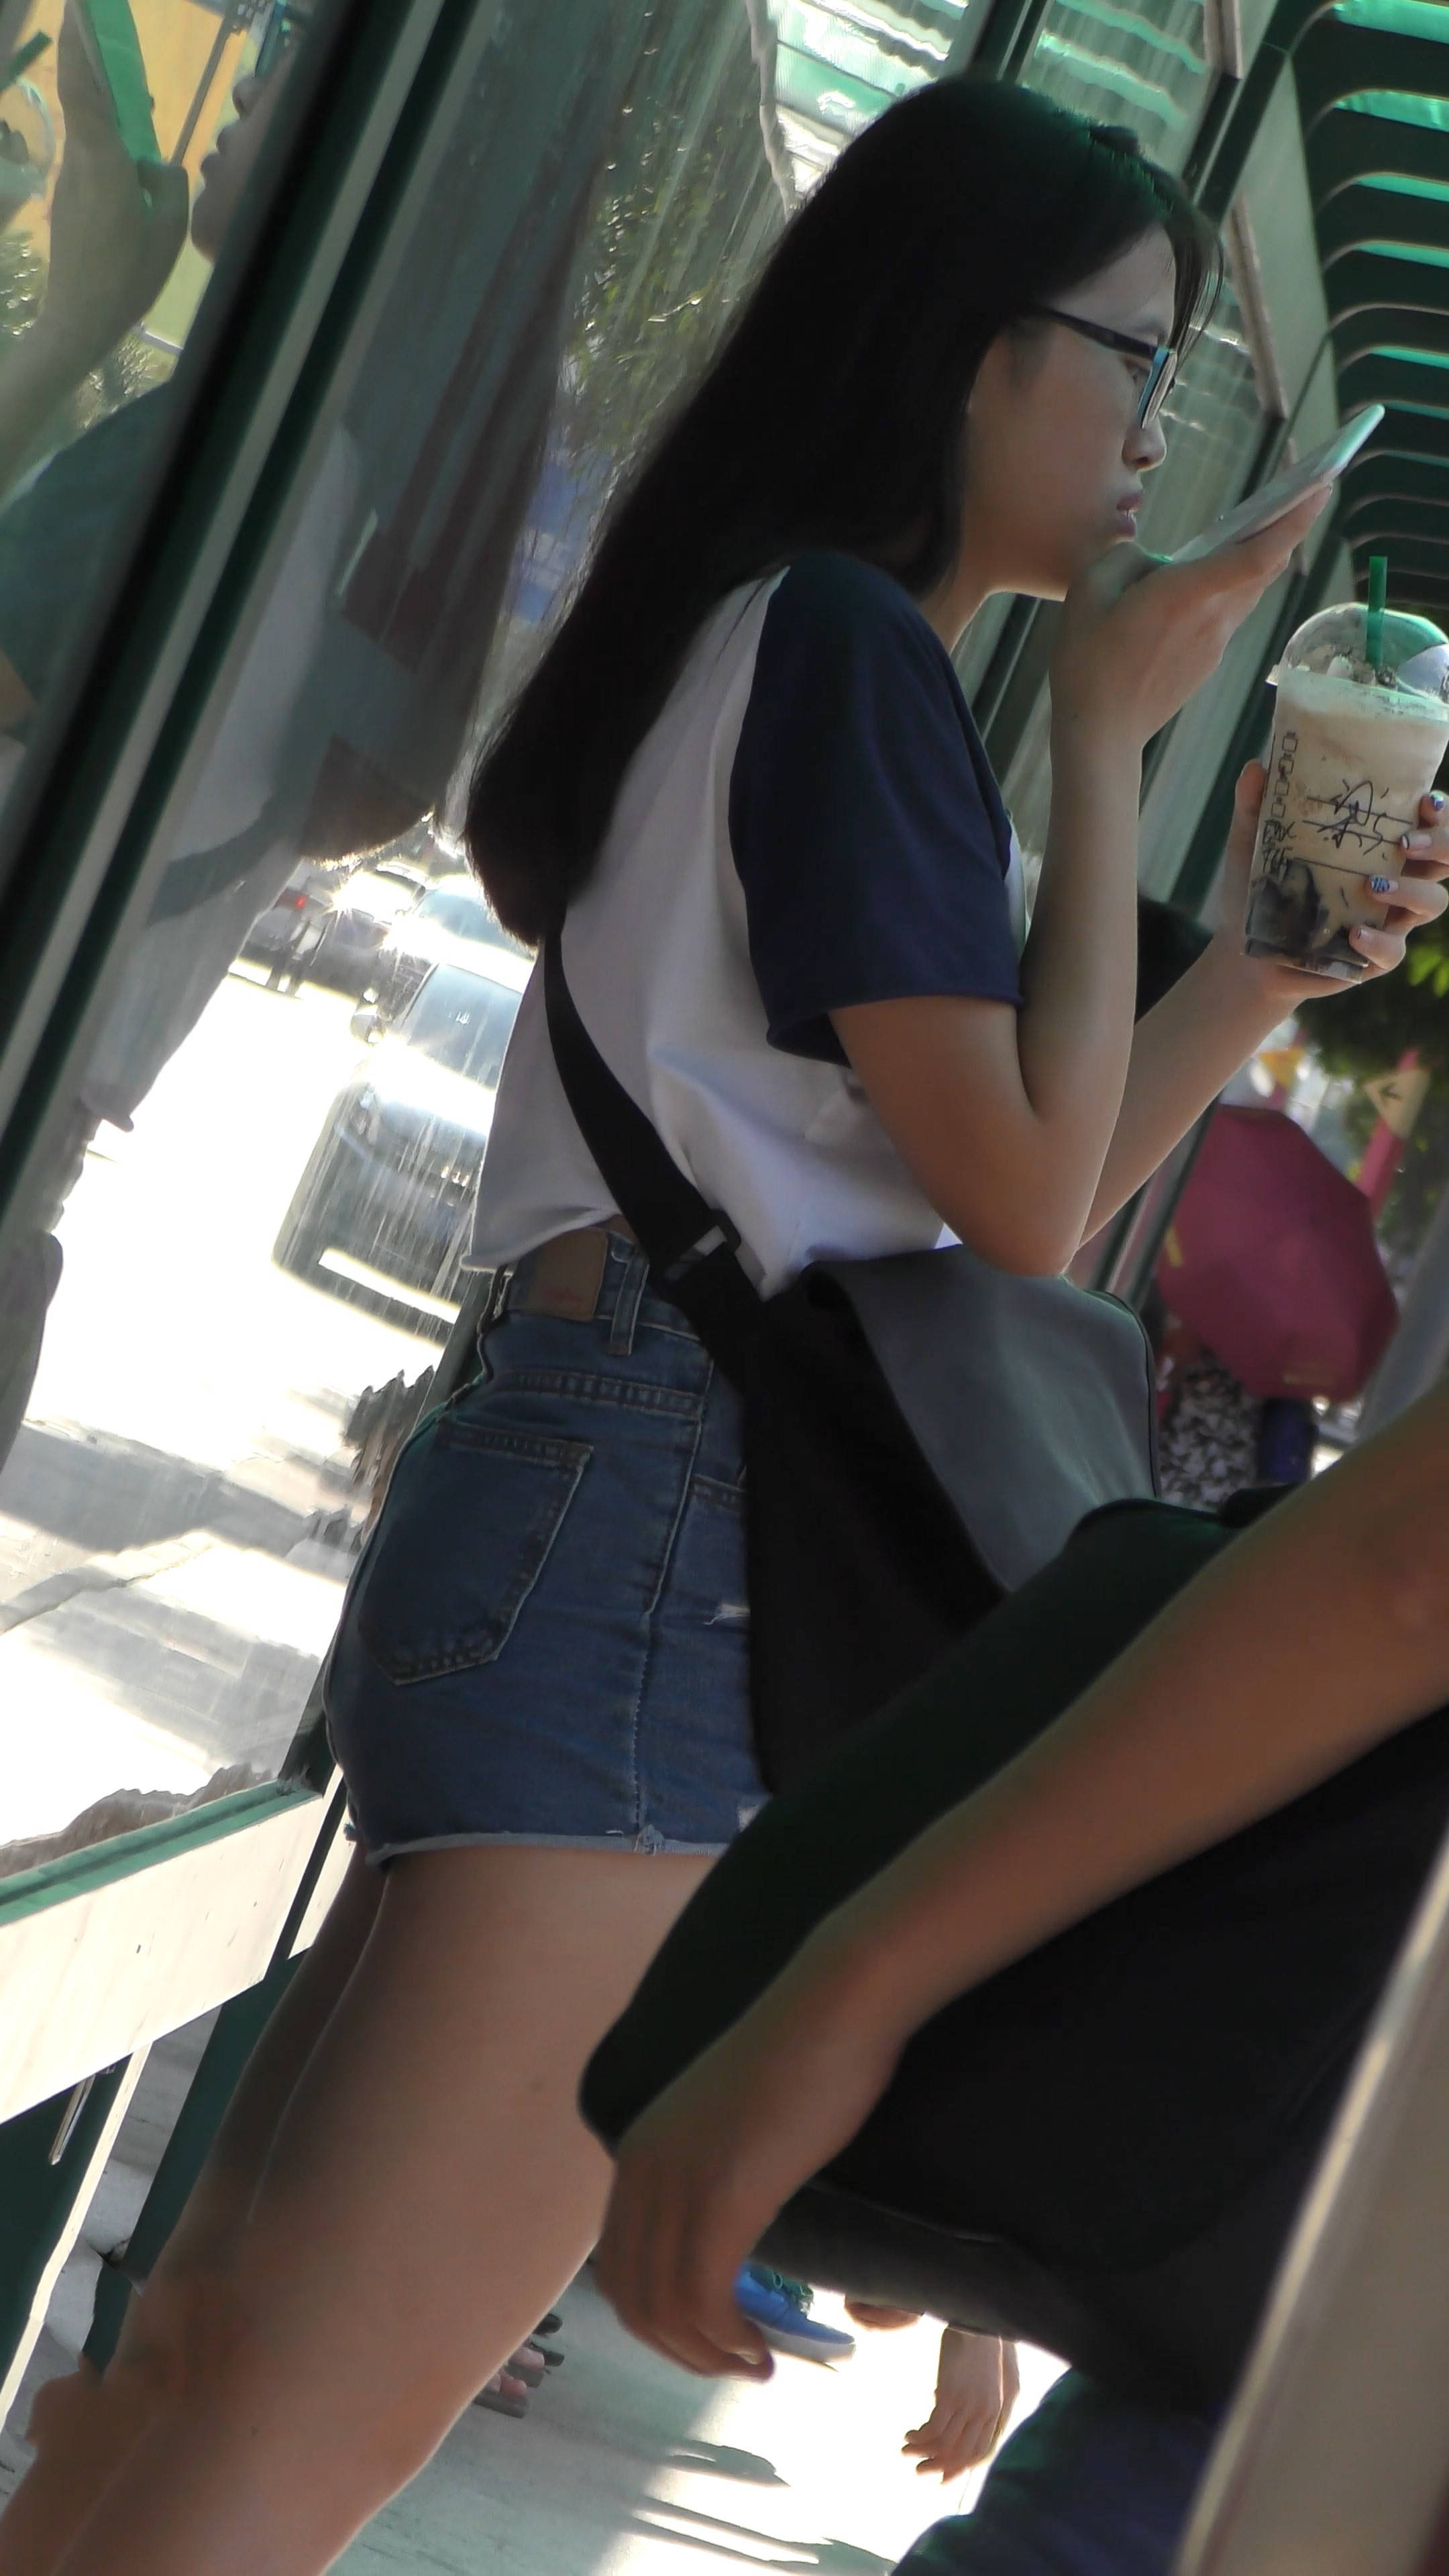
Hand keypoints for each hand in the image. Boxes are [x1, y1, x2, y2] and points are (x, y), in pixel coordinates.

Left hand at [38, 6, 186, 375]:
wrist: (78, 320)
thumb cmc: (126, 279)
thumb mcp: (168, 234)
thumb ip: (171, 186)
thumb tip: (160, 163)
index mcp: (103, 162)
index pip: (84, 87)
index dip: (80, 44)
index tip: (80, 9)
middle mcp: (81, 160)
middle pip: (82, 96)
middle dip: (89, 56)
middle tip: (99, 22)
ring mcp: (70, 178)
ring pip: (87, 126)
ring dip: (102, 101)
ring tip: (128, 88)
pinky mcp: (69, 197)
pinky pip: (90, 154)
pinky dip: (105, 138)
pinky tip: (128, 155)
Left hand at [593, 1961, 902, 2379]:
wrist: (838, 2004)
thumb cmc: (809, 2055)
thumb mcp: (737, 2120)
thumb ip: (716, 2167)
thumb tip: (730, 2225)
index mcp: (640, 2149)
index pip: (619, 2266)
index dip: (661, 2320)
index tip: (714, 2338)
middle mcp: (643, 2167)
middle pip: (632, 2297)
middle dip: (681, 2349)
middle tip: (738, 2365)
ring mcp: (678, 2180)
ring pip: (664, 2308)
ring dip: (707, 2355)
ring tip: (756, 2365)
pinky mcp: (722, 2193)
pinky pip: (703, 2297)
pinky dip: (726, 2338)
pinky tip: (762, 2347)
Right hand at [903, 2331, 1019, 2480]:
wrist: (974, 2324)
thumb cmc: (976, 2348)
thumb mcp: (982, 2380)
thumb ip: (974, 2402)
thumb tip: (952, 2418)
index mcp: (995, 2411)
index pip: (980, 2453)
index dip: (960, 2468)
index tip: (942, 2476)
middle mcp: (983, 2414)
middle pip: (962, 2454)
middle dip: (939, 2467)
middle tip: (919, 2472)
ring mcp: (967, 2406)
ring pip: (945, 2445)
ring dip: (923, 2452)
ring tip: (906, 2450)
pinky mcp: (950, 2396)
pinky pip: (934, 2429)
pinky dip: (920, 2437)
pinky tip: (909, 2434)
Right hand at [1051, 484, 1330, 755]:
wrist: (1101, 732)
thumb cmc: (1089, 661)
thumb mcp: (1090, 590)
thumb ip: (1126, 559)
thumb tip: (1152, 563)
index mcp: (1189, 592)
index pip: (1259, 552)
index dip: (1295, 519)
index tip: (1321, 488)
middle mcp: (1214, 616)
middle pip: (1267, 566)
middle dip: (1289, 527)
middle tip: (1304, 493)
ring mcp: (1216, 642)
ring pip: (1251, 589)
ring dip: (1261, 558)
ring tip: (1258, 531)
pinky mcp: (1208, 661)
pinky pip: (1229, 613)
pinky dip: (1230, 588)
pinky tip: (1208, 583)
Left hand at [1214, 768, 1448, 1009]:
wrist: (1244, 950)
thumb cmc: (1261, 889)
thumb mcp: (1253, 844)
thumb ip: (1256, 806)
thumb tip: (1255, 766)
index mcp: (1378, 846)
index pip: (1428, 821)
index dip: (1441, 811)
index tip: (1427, 799)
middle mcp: (1395, 879)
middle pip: (1446, 858)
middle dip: (1441, 844)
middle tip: (1406, 841)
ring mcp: (1389, 920)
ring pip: (1433, 903)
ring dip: (1413, 892)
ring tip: (1372, 886)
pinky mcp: (1372, 958)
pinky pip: (1393, 953)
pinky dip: (1378, 943)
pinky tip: (1354, 933)